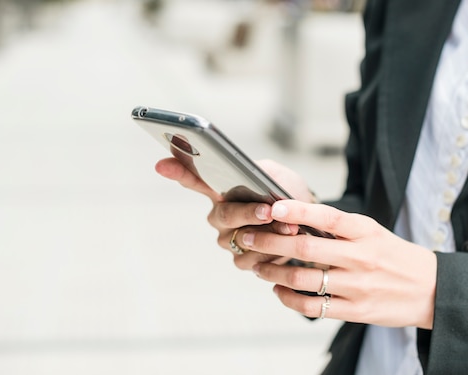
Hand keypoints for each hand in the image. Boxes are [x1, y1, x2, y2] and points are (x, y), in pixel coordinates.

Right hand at [155, 158, 311, 269]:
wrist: (306, 222)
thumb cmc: (287, 194)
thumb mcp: (278, 175)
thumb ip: (266, 177)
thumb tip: (260, 186)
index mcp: (222, 189)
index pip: (194, 179)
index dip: (177, 172)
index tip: (161, 165)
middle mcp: (219, 215)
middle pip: (224, 215)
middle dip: (247, 213)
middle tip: (267, 210)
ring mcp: (228, 239)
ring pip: (239, 239)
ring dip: (268, 235)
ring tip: (290, 228)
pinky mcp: (242, 260)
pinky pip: (251, 260)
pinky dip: (272, 252)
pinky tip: (286, 246)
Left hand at [241, 200, 436, 328]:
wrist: (430, 289)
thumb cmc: (394, 255)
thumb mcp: (373, 232)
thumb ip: (339, 227)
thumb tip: (295, 219)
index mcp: (365, 232)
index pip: (326, 216)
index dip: (297, 210)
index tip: (273, 207)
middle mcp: (360, 257)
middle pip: (304, 248)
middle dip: (269, 242)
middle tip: (247, 237)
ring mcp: (357, 286)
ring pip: (302, 280)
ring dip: (273, 273)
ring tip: (257, 266)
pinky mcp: (355, 311)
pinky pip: (313, 307)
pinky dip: (288, 300)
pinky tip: (279, 292)